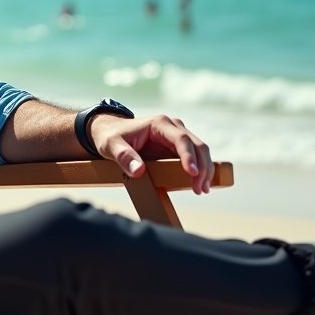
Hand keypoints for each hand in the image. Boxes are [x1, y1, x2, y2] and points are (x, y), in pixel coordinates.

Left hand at [89, 113, 213, 194]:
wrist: (109, 131)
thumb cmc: (110, 137)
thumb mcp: (111, 146)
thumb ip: (124, 156)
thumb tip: (139, 171)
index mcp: (159, 124)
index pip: (181, 139)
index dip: (189, 156)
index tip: (193, 174)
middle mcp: (172, 126)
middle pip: (197, 145)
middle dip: (202, 167)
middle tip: (199, 190)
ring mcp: (177, 135)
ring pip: (200, 150)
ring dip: (205, 170)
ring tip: (202, 190)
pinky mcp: (178, 145)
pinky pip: (195, 156)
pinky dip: (201, 169)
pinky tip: (201, 184)